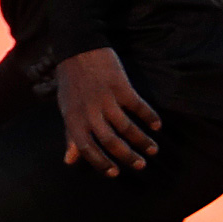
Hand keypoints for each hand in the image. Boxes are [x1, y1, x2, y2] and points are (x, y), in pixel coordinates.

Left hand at [53, 46, 159, 174]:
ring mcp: (105, 99)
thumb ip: (70, 135)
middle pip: (110, 141)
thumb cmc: (71, 82)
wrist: (78, 48)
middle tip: (141, 165)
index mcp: (73, 119)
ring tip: (153, 149)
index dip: (101, 163)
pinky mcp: (120, 86)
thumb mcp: (66, 109)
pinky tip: (157, 124)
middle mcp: (89, 111)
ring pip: (126, 127)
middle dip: (127, 156)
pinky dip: (149, 117)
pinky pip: (138, 106)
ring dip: (142, 140)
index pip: (87, 149)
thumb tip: (69, 161)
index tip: (115, 173)